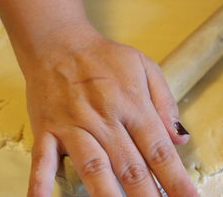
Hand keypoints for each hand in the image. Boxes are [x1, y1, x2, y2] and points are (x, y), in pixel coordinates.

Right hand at [24, 32, 197, 196]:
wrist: (59, 41)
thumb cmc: (104, 56)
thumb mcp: (144, 66)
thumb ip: (164, 102)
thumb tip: (181, 138)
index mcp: (132, 104)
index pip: (159, 150)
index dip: (176, 180)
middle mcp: (105, 119)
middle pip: (131, 166)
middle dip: (148, 196)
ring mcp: (74, 125)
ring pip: (94, 168)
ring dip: (109, 196)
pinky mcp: (47, 129)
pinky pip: (42, 161)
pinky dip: (42, 186)